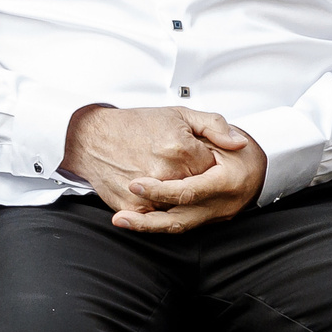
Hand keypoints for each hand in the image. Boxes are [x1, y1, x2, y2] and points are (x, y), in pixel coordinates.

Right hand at [61, 104, 262, 230]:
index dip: (207, 165)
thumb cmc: (134, 125)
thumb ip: (215, 126)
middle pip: (197, 192)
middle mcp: (167, 173)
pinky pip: (155, 217)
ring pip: (179, 208)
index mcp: (182, 150)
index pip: (213, 170)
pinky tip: (153, 194)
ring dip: (177, 199)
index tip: (195, 159)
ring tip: (162, 178)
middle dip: (191, 181)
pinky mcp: (132, 206)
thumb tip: (239, 144)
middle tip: (176, 168)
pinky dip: (157, 209)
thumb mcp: (179, 115)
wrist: (91, 137)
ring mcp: (149, 194)